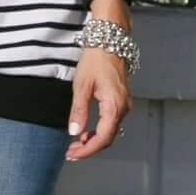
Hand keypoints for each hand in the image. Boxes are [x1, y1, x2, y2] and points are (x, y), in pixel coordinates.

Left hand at [66, 46, 131, 160]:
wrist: (109, 39)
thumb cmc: (96, 58)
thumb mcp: (82, 85)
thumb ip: (79, 110)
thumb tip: (74, 132)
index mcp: (114, 105)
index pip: (102, 138)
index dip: (87, 150)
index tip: (72, 154)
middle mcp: (123, 107)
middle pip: (108, 138)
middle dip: (89, 148)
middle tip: (71, 152)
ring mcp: (124, 104)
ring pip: (110, 131)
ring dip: (94, 140)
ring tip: (75, 143)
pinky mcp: (121, 100)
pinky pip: (112, 122)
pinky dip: (99, 130)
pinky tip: (86, 130)